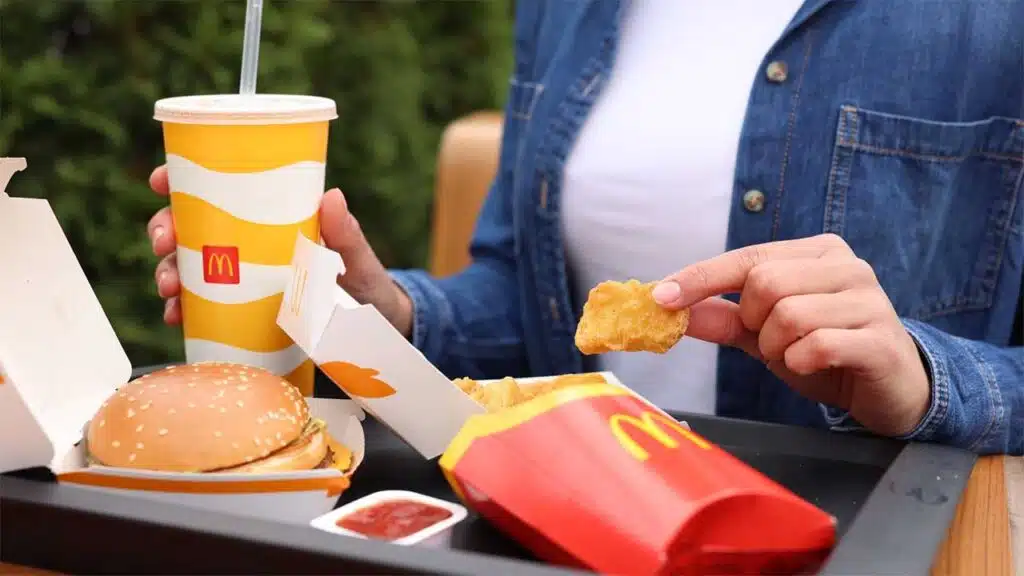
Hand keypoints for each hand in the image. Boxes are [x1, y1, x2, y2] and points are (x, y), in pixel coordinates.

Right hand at [146, 165, 412, 336]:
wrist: (374, 330)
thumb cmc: (365, 285)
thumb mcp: (357, 259)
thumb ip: (346, 234)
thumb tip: (332, 195)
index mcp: (268, 220)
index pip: (217, 189)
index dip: (180, 179)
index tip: (162, 180)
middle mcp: (247, 246)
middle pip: (189, 226)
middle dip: (164, 229)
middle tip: (165, 242)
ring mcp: (240, 280)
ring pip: (186, 266)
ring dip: (167, 271)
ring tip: (169, 288)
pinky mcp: (238, 314)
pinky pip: (199, 309)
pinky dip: (182, 310)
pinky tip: (176, 316)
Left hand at [653, 233, 930, 436]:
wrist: (890, 389)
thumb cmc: (825, 352)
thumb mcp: (765, 335)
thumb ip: (722, 318)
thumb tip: (668, 306)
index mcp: (816, 253)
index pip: (746, 259)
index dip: (700, 278)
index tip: (660, 297)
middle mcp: (847, 266)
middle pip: (765, 284)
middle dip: (754, 323)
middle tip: (771, 342)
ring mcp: (869, 300)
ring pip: (789, 314)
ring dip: (777, 348)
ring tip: (796, 356)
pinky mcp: (881, 339)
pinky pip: (818, 345)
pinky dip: (801, 362)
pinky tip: (815, 365)